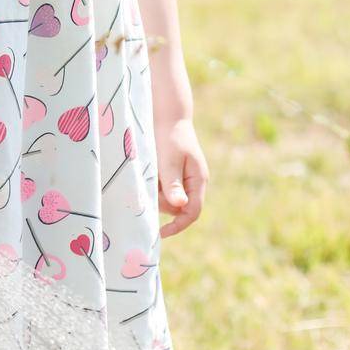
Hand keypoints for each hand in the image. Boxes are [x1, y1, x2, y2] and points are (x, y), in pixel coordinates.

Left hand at [155, 117, 206, 238]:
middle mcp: (194, 182)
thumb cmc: (168, 136)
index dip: (178, 226)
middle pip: (178, 208)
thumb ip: (173, 183)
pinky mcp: (175, 175)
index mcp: (198, 180)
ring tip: (152, 170)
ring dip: (157, 191)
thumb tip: (180, 207)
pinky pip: (164, 189)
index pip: (192, 212)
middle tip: (151, 182)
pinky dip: (156, 184)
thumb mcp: (168, 160)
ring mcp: (185, 179)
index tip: (160, 233)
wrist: (168, 115)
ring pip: (169, 199)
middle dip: (162, 201)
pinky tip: (152, 170)